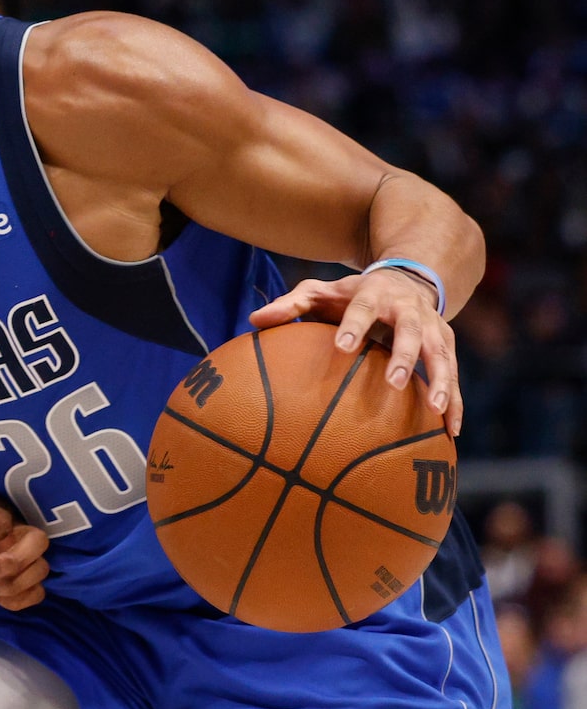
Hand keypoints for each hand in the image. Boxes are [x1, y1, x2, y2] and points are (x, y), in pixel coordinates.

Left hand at [251, 270, 460, 436]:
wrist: (408, 276)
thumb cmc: (353, 293)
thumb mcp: (322, 291)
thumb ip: (291, 304)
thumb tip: (254, 320)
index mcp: (374, 294)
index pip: (362, 308)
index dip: (353, 326)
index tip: (341, 347)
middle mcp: (408, 309)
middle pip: (409, 331)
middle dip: (404, 356)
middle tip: (394, 383)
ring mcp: (433, 326)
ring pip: (440, 354)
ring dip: (440, 381)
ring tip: (434, 411)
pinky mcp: (447, 345)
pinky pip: (453, 375)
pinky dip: (454, 402)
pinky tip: (450, 431)